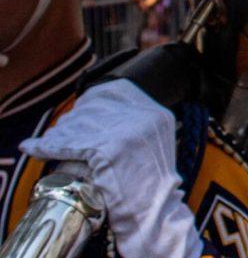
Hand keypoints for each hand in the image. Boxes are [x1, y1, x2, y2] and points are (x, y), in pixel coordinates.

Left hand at [21, 80, 202, 257]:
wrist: (153, 210)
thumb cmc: (148, 184)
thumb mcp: (152, 144)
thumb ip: (132, 125)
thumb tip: (92, 116)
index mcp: (157, 114)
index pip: (119, 90)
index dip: (94, 97)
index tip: (79, 107)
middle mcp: (145, 117)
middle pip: (96, 107)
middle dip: (71, 119)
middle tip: (56, 131)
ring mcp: (128, 132)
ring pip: (80, 123)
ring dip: (58, 133)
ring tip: (43, 142)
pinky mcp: (109, 150)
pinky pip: (71, 143)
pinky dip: (50, 146)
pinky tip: (37, 149)